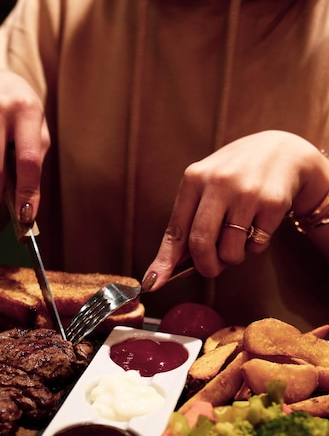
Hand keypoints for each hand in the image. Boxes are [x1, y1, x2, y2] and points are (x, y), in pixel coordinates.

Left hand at [142, 131, 328, 288]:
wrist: (283, 152)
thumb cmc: (234, 177)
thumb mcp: (206, 186)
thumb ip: (188, 222)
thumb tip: (165, 268)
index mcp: (195, 178)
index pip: (175, 230)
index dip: (164, 261)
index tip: (153, 283)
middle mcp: (219, 183)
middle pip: (200, 244)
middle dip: (205, 267)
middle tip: (212, 268)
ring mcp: (247, 193)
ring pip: (230, 252)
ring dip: (232, 257)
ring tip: (238, 236)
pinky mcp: (273, 203)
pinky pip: (256, 246)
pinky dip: (255, 246)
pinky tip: (259, 224)